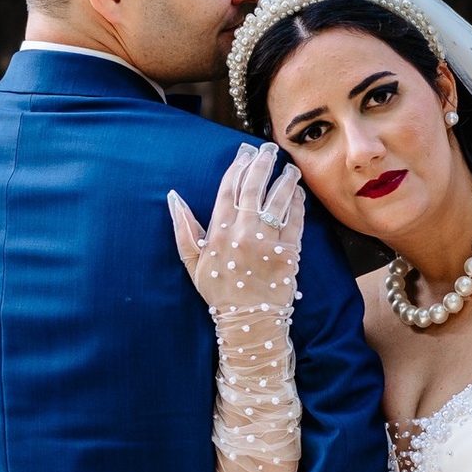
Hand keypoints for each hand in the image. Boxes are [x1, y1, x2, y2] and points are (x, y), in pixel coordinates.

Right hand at [168, 143, 303, 331]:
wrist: (248, 321)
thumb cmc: (219, 291)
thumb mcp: (192, 262)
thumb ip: (183, 228)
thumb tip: (173, 197)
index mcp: (218, 233)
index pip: (228, 190)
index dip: (237, 167)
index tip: (243, 153)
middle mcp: (243, 233)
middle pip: (254, 188)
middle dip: (262, 164)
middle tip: (269, 150)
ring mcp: (267, 242)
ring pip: (278, 200)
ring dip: (285, 179)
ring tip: (289, 168)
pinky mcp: (289, 252)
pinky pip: (295, 220)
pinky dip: (298, 203)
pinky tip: (298, 193)